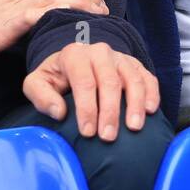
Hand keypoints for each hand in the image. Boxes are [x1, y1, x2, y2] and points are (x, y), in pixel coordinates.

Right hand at [0, 0, 107, 62]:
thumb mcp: (1, 8)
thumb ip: (24, 7)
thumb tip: (47, 18)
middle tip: (104, 10)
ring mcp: (15, 1)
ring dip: (84, 3)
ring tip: (98, 18)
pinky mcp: (8, 20)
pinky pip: (40, 11)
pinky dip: (62, 14)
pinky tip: (74, 23)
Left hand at [23, 41, 160, 140]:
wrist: (75, 60)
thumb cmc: (56, 76)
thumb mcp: (37, 82)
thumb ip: (40, 96)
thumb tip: (59, 112)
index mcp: (75, 55)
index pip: (84, 82)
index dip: (87, 108)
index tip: (88, 132)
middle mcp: (99, 52)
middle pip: (109, 81)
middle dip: (110, 111)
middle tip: (108, 136)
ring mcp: (120, 57)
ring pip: (132, 78)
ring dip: (135, 104)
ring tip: (134, 127)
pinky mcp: (134, 64)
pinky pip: (147, 76)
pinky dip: (152, 93)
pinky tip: (151, 110)